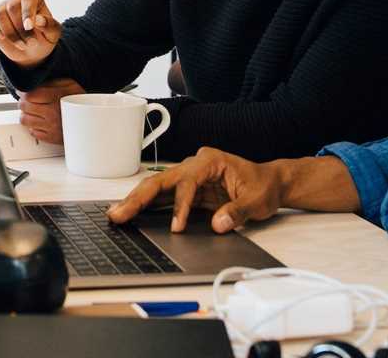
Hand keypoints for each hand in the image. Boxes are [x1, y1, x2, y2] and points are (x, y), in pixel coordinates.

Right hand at [0, 0, 61, 67]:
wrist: (32, 50)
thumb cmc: (44, 37)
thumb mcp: (53, 33)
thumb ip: (49, 25)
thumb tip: (38, 20)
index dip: (28, 12)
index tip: (29, 27)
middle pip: (12, 7)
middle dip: (20, 28)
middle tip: (30, 43)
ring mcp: (2, 7)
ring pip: (0, 14)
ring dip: (10, 34)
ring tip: (22, 45)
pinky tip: (1, 37)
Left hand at [18, 78, 84, 143]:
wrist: (92, 122)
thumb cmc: (80, 102)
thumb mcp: (70, 85)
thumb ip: (52, 82)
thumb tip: (35, 83)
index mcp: (56, 98)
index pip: (29, 95)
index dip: (23, 92)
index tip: (23, 92)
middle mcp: (52, 113)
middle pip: (24, 107)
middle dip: (23, 102)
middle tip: (26, 101)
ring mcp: (51, 127)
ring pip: (25, 120)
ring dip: (26, 114)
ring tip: (31, 111)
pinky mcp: (51, 138)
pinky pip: (33, 132)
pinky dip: (33, 126)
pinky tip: (39, 121)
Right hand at [106, 147, 285, 233]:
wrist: (270, 183)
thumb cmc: (264, 187)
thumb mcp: (257, 201)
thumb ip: (237, 211)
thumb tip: (218, 224)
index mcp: (210, 161)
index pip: (187, 181)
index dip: (180, 204)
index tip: (177, 226)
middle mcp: (194, 164)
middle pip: (161, 180)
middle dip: (139, 198)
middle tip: (119, 213)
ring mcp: (188, 176)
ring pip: (156, 187)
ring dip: (136, 201)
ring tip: (116, 214)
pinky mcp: (187, 189)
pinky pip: (163, 196)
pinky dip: (146, 205)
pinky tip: (131, 212)